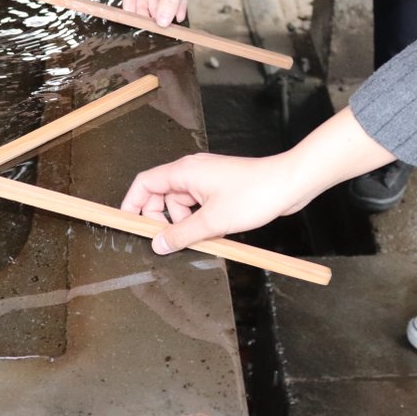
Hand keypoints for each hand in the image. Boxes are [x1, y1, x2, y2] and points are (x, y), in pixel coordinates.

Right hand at [120, 152, 313, 254]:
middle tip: (169, 241)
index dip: (132, 204)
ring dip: (185, 223)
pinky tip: (212, 233)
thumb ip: (181, 234)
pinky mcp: (221, 188)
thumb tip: (158, 244)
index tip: (128, 225)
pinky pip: (199, 206)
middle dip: (162, 220)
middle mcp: (192, 171)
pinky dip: (200, 220)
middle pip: (161, 196)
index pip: (144, 183)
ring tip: (201, 237)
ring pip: (182, 204)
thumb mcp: (212, 221)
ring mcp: (207, 179)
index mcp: (184, 171)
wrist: (288, 183)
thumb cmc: (255, 194)